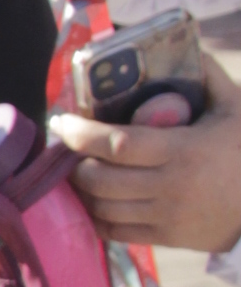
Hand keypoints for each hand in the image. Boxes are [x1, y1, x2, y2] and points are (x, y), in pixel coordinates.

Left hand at [51, 49, 240, 254]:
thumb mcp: (235, 111)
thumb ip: (210, 78)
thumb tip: (187, 49)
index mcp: (183, 151)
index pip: (116, 144)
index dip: (82, 135)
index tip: (63, 122)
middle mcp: (170, 187)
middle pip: (100, 179)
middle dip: (75, 163)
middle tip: (69, 147)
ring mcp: (166, 216)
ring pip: (103, 207)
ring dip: (81, 190)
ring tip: (77, 170)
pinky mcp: (166, 237)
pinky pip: (115, 231)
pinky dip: (95, 216)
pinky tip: (93, 200)